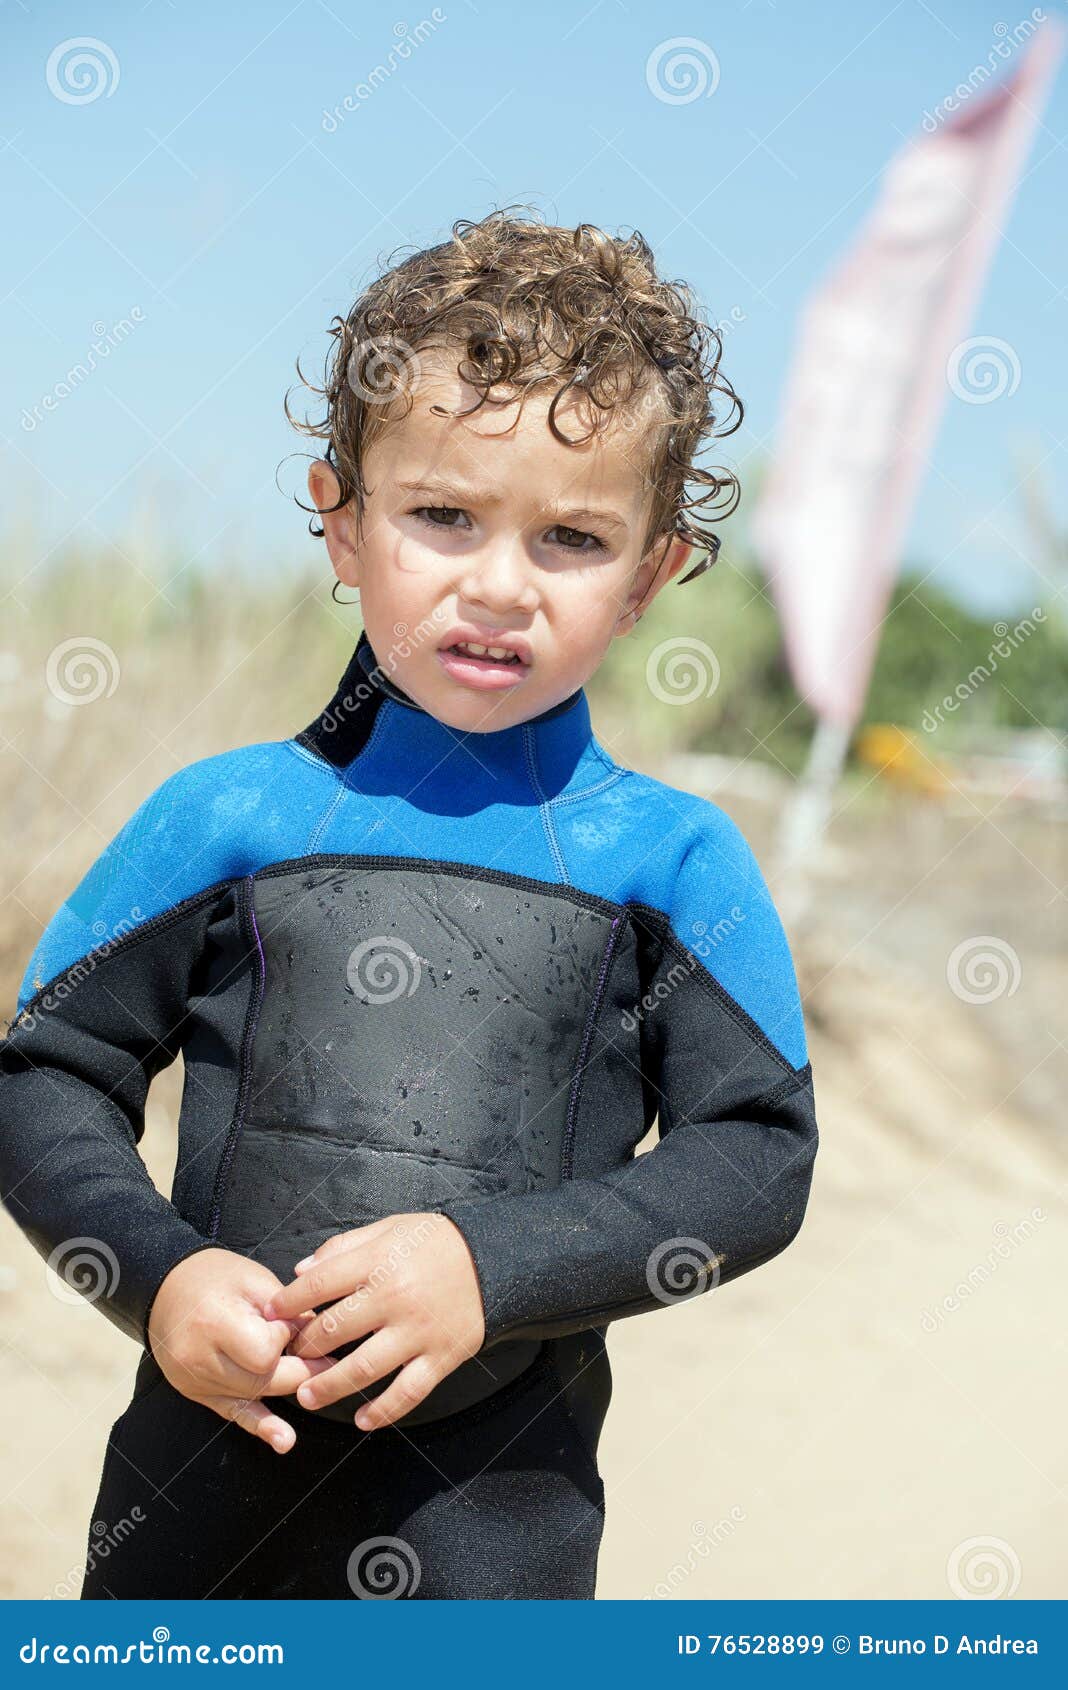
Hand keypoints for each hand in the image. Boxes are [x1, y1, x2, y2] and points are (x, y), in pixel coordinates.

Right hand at [147, 1247, 333, 1452]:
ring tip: (320, 1386)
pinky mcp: (197, 1393)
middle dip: (300, 1370)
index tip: (293, 1324)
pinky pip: (233, 1414)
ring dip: (286, 1388)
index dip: (287, 1340)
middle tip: (330, 1361)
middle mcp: (200, 1358)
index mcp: (214, 1322)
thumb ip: (286, 1307)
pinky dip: (261, 1426)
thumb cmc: (214, 1276)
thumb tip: (320, 1332)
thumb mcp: (253, 1278)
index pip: (265, 1351)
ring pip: (254, 1396)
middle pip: (263, 1379)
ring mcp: (196, 1381)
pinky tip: (284, 1440)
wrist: (166, 1288)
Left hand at [263, 1213, 485, 1429]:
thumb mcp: (389, 1228)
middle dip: (304, 1347)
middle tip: (287, 1357)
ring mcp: (419, 1332)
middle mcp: (395, 1298)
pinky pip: (408, 1392)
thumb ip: (343, 1247)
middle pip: (335, 1330)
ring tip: (306, 1397)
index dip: (288, 1302)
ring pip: (365, 1369)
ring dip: (330, 1387)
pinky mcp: (442, 1356)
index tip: (270, 1315)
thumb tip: (300, 1272)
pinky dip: (384, 1411)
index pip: (320, 1285)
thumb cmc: (435, 1241)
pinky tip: (363, 1421)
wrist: (495, 1258)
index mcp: (378, 1262)